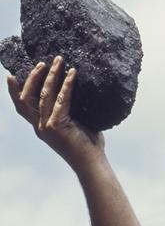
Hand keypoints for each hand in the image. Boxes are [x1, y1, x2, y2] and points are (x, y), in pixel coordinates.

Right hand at [7, 55, 105, 170]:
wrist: (92, 163)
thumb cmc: (88, 145)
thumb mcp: (74, 125)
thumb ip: (68, 112)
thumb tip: (76, 92)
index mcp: (41, 127)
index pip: (22, 106)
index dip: (14, 90)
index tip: (11, 75)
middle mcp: (40, 126)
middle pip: (27, 97)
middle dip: (33, 77)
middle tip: (42, 62)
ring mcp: (46, 126)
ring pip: (43, 94)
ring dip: (51, 75)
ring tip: (58, 61)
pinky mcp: (56, 126)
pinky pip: (60, 99)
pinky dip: (67, 84)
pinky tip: (72, 74)